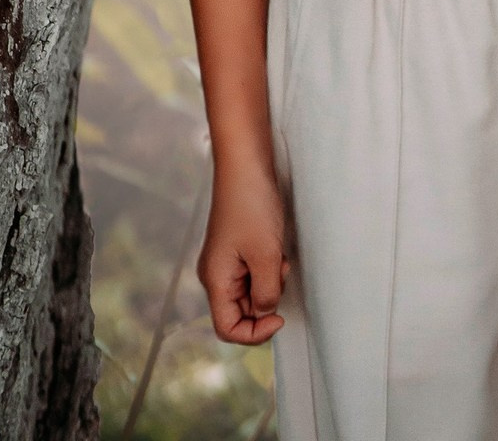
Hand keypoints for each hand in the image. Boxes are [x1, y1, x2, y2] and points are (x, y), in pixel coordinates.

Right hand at [197, 163, 289, 344]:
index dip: (254, 333)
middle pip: (240, 311)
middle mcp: (216, 274)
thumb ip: (267, 292)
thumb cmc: (252, 206)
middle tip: (281, 274)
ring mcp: (226, 260)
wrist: (246, 164)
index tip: (279, 317)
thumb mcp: (266, 255)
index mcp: (216, 280)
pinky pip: (253, 272)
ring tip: (280, 257)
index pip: (228, 328)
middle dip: (266, 301)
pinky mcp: (237, 247)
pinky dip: (269, 267)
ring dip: (270, 282)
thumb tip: (266, 311)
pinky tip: (277, 249)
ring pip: (250, 291)